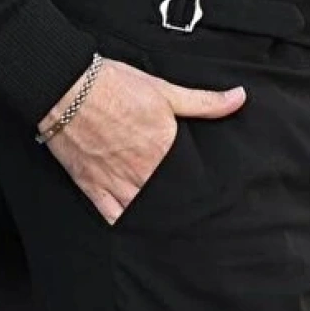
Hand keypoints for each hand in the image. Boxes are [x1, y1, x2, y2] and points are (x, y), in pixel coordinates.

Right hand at [37, 57, 247, 225]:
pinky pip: (112, 216)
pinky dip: (125, 222)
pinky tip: (135, 225)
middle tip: (193, 215)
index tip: (211, 197)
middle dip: (179, 205)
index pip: (190, 179)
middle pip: (168, 199)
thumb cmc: (115, 84)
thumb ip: (204, 101)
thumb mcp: (165, 89)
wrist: (69, 89)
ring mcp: (116, 183)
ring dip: (156, 217)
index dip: (200, 187)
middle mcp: (143, 171)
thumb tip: (239, 98)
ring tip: (170, 226)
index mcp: (164, 148)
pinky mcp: (92, 187)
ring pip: (144, 211)